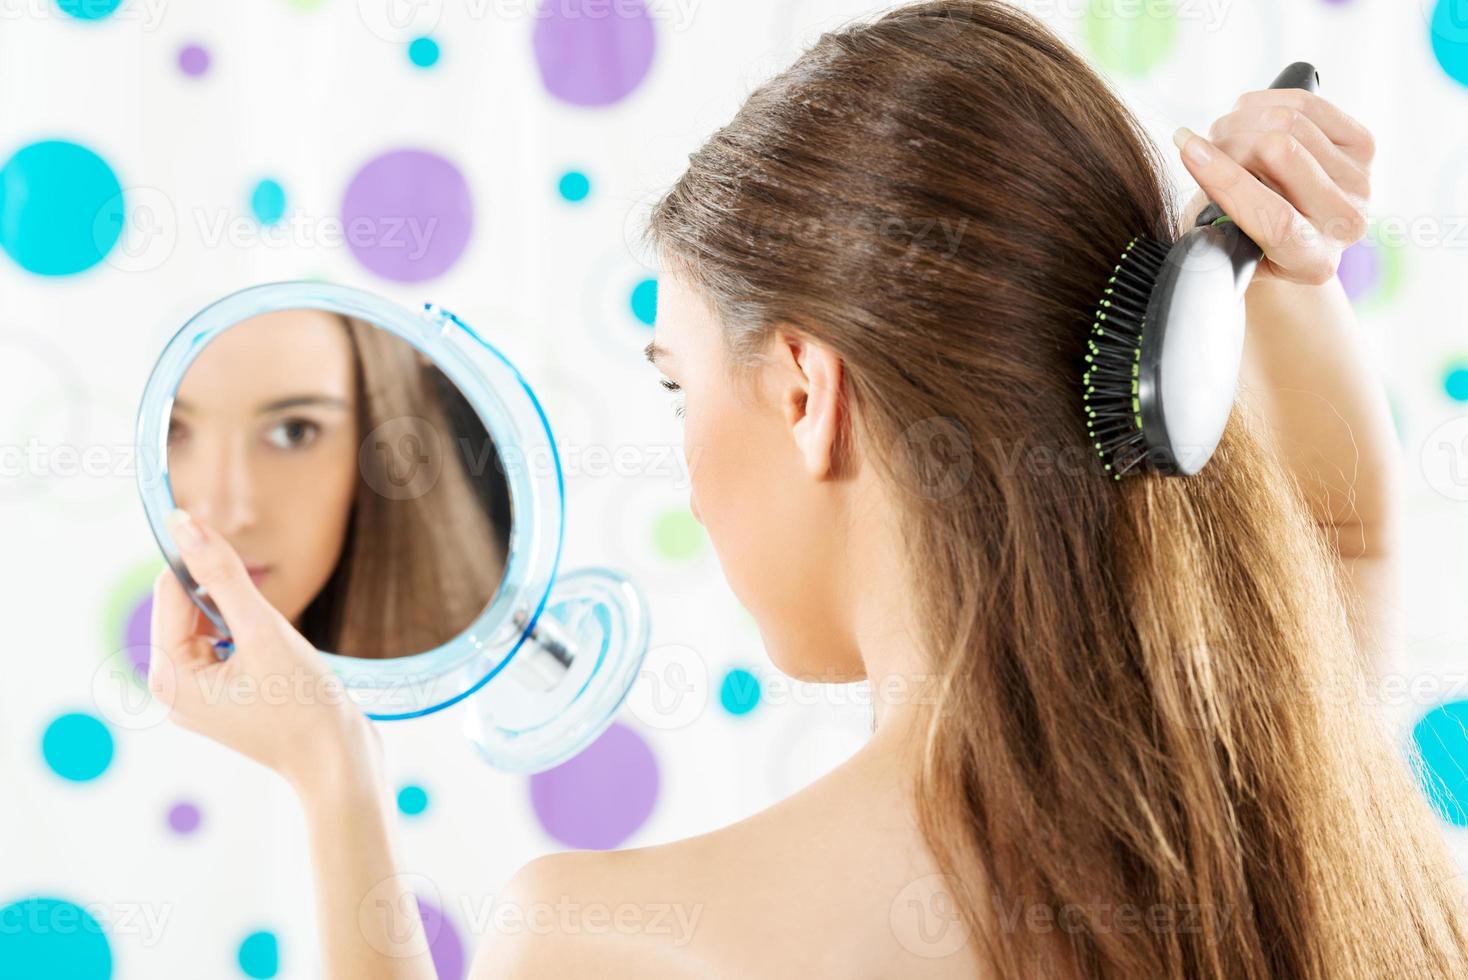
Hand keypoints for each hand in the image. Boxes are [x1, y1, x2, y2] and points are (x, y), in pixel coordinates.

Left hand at [149, 508, 380, 795]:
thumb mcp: (264, 631)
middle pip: (188, 610)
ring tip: (278, 647)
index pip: (171, 591)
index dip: (201, 561)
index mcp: (170, 676)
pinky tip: (279, 659)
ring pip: (210, 628)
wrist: (341, 764)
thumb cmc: (306, 706)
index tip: (236, 545)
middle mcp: (174, 690)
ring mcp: (198, 699)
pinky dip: (250, 640)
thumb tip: (185, 524)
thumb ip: (222, 574)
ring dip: (243, 619)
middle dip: (227, 598)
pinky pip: (226, 650)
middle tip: (269, 619)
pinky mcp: (224, 702)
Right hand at [1172, 88, 1375, 285]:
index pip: (1271, 216)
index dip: (1225, 179)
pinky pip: (1306, 103)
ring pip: (1289, 121)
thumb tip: (1200, 157)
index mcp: (1311, 262)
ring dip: (1240, 122)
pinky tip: (1248, 119)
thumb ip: (1213, 217)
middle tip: (1205, 148)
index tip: (1187, 148)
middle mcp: (1345, 223)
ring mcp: (1360, 182)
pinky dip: (1263, 103)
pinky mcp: (1364, 147)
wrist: (1287, 236)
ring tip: (1224, 139)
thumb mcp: (1223, 244)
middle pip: (1280, 151)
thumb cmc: (1244, 242)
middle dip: (1229, 142)